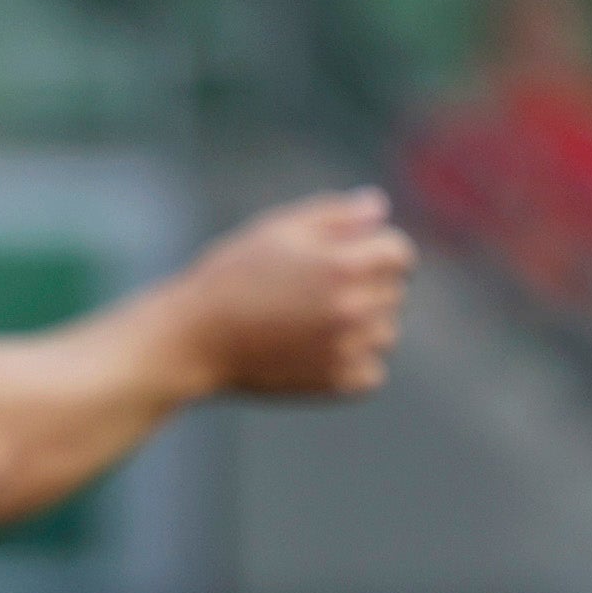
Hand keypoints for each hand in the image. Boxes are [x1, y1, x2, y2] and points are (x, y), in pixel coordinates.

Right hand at [176, 189, 412, 400]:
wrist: (191, 340)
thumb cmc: (231, 278)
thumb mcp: (278, 229)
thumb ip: (336, 214)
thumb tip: (378, 210)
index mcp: (346, 264)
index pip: (400, 253)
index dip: (374, 252)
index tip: (344, 260)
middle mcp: (354, 306)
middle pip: (393, 292)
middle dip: (365, 288)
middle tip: (312, 296)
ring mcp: (346, 347)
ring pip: (385, 333)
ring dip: (362, 328)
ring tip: (312, 326)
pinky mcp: (334, 382)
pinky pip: (371, 373)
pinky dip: (353, 365)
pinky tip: (317, 354)